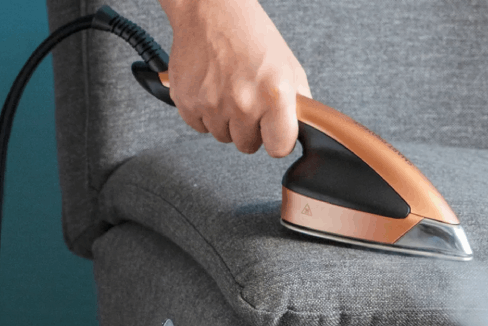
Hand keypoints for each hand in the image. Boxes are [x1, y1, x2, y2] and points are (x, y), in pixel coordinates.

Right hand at [159, 0, 310, 156]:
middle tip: (248, 98)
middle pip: (248, 146)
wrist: (210, 9)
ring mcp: (212, 104)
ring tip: (229, 89)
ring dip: (226, 120)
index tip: (274, 129)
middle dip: (250, 129)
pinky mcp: (187, 103)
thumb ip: (297, 105)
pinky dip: (205, 113)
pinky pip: (200, 127)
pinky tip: (212, 89)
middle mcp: (242, 102)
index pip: (279, 149)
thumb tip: (300, 132)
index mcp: (274, 94)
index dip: (277, 139)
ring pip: (223, 137)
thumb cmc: (250, 34)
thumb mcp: (288, 67)